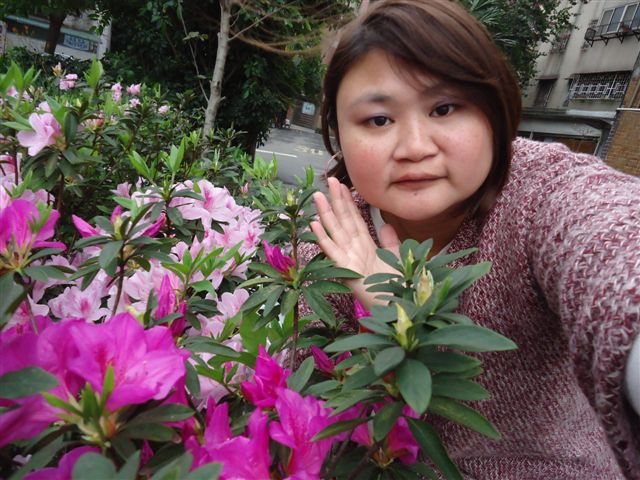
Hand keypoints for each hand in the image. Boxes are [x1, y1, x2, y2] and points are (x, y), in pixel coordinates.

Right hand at [311, 177, 400, 309]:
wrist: (395, 307)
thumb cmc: (394, 287)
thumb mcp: (396, 257)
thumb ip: (390, 241)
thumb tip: (386, 225)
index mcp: (365, 246)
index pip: (355, 219)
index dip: (348, 202)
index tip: (343, 185)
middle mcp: (354, 250)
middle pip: (343, 220)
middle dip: (336, 200)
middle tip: (329, 180)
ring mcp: (347, 259)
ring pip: (335, 231)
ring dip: (326, 213)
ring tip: (318, 195)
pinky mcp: (345, 270)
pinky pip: (332, 251)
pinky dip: (323, 238)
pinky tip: (314, 224)